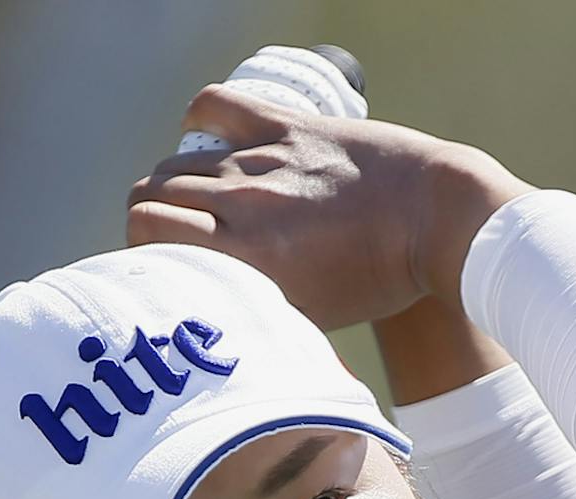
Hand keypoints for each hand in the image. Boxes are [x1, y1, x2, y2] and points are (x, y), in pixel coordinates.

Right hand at [127, 85, 529, 331]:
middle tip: (174, 242)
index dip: (140, 249)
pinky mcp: (288, 124)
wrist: (435, 222)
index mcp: (246, 257)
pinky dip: (199, 121)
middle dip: (150, 221)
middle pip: (150, 194)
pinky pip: (216, 105)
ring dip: (175, 183)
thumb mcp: (305, 316)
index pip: (146, 231)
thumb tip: (200, 309)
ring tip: (198, 206)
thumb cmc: (375, 283)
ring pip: (178, 160)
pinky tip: (209, 143)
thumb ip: (247, 305)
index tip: (159, 266)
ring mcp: (264, 157)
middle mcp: (245, 202)